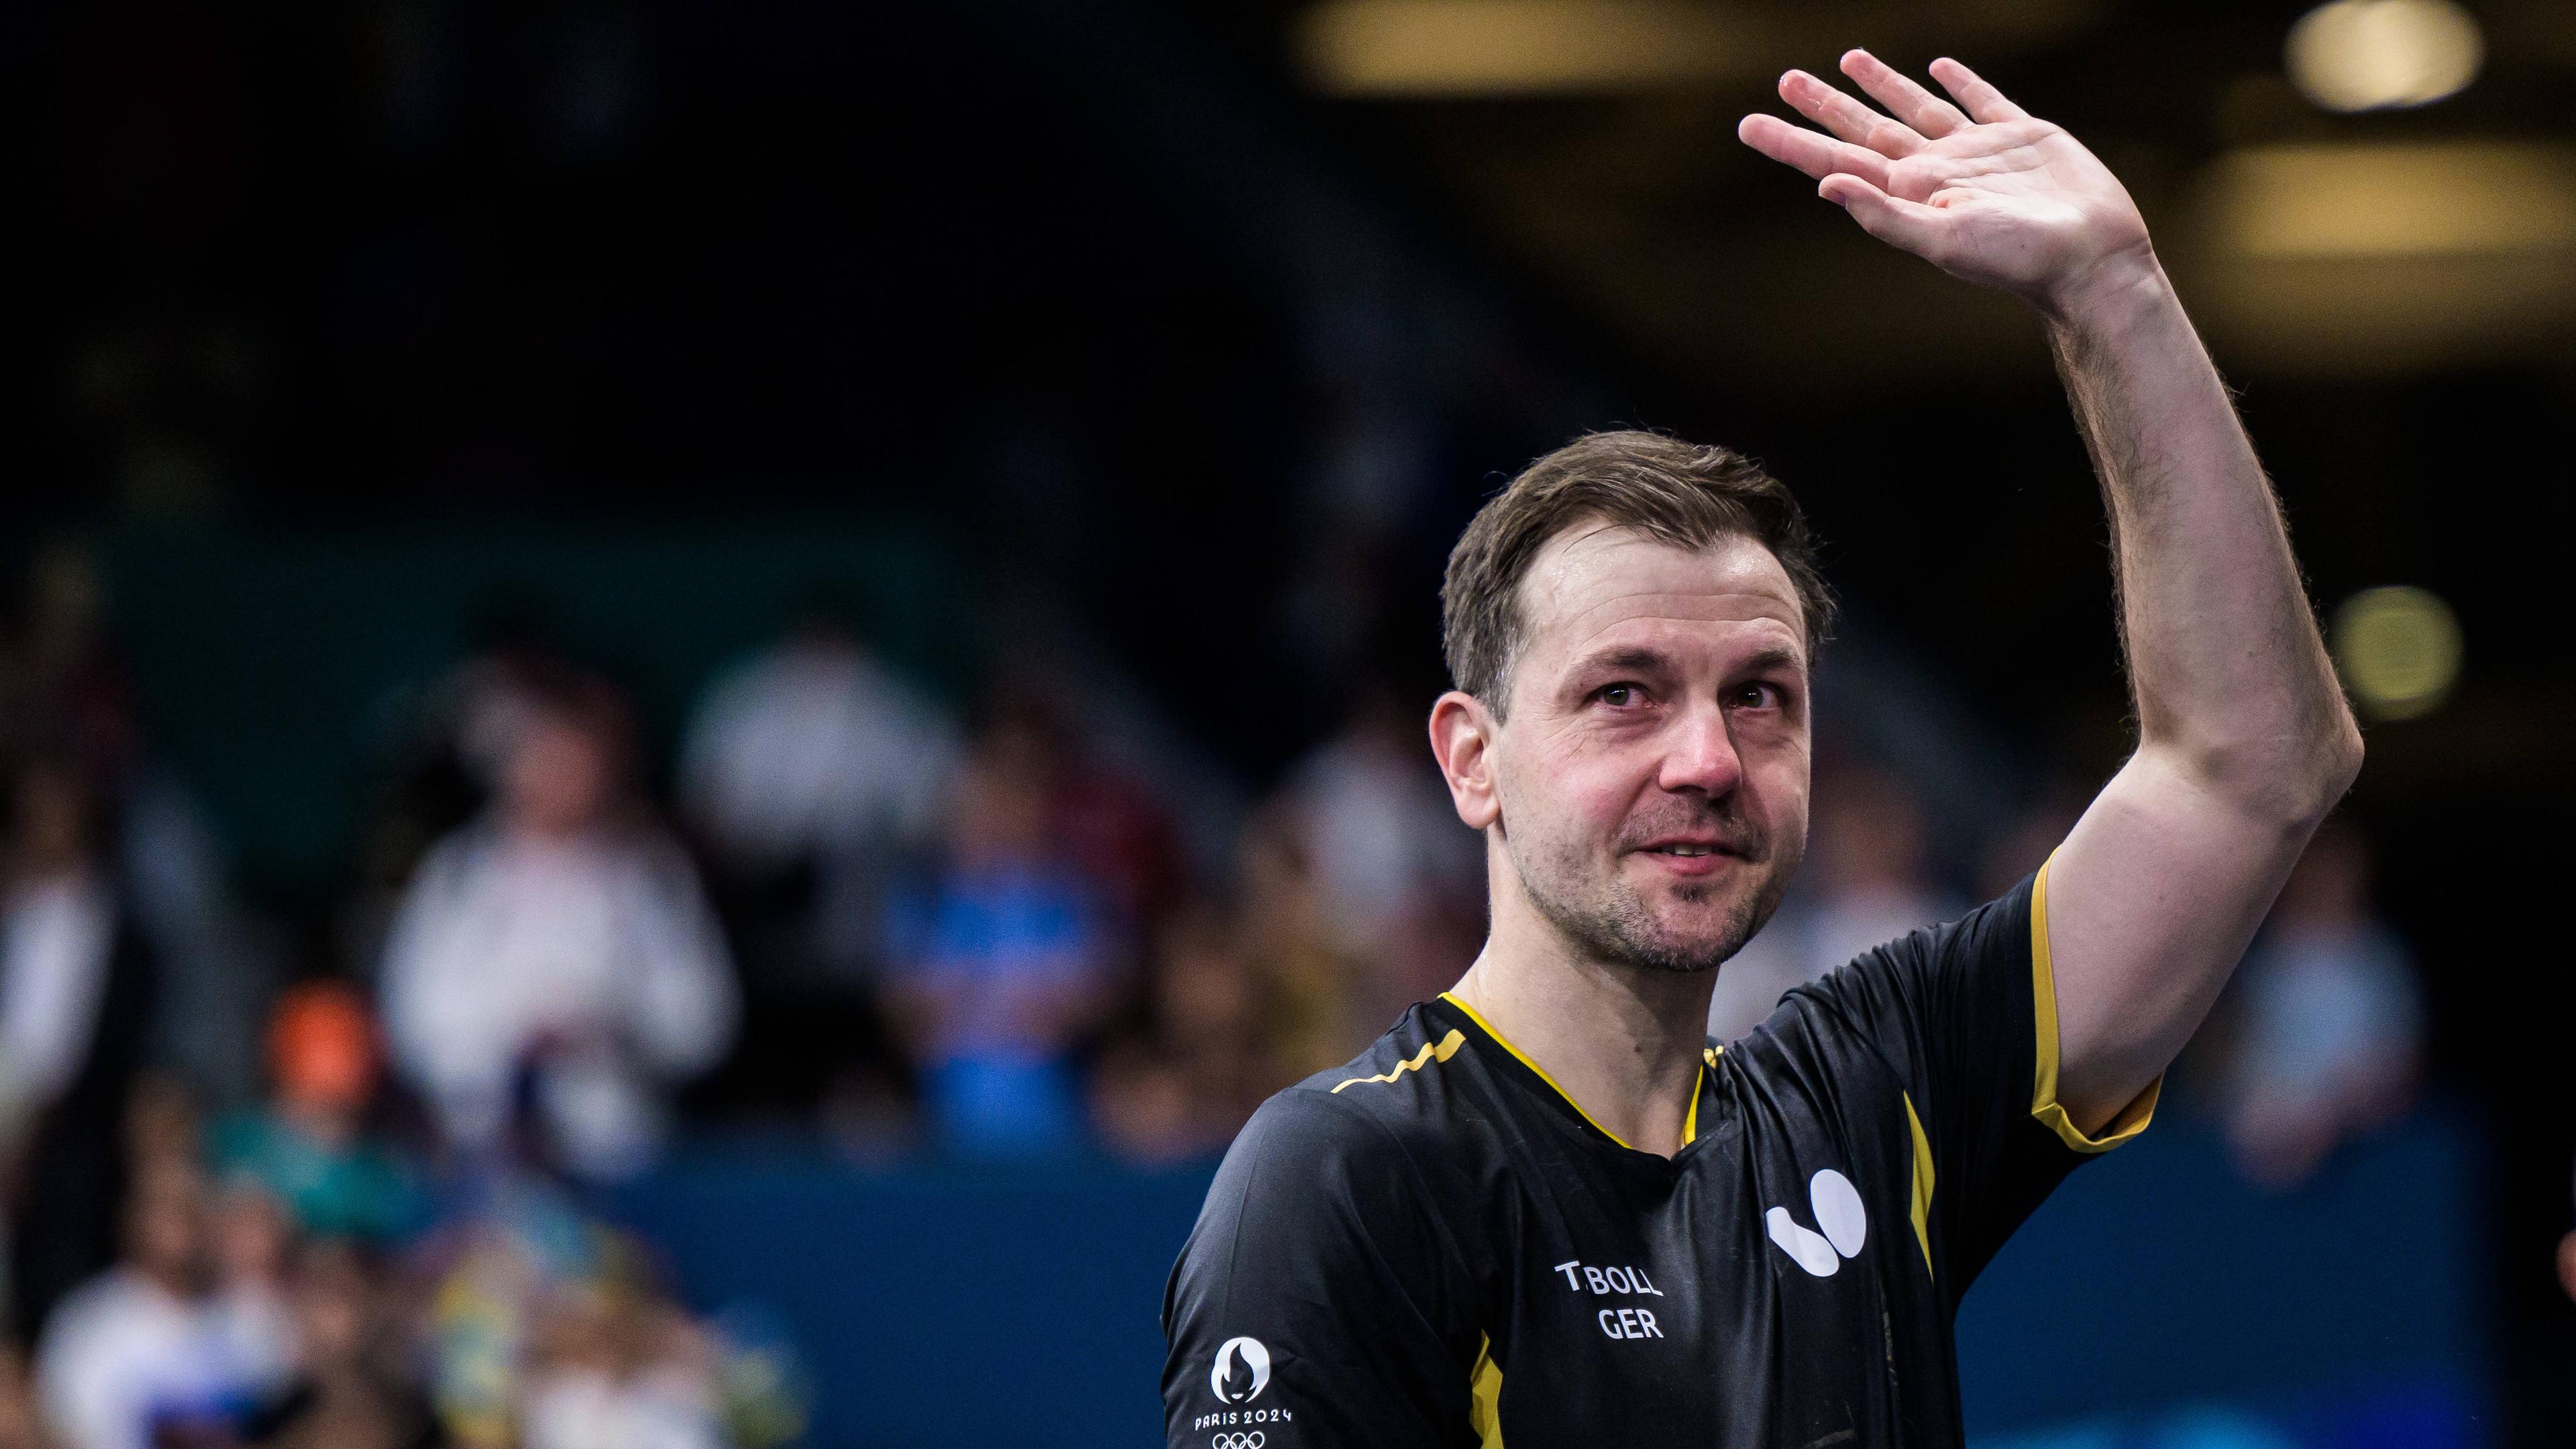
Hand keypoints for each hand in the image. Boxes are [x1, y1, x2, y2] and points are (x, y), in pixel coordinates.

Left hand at [1738, 51, 2154, 317]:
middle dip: (1825, 105)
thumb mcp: (1940, 241)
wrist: (2088, 259)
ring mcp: (1977, 151)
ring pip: (1916, 108)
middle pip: (1865, 128)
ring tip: (1848, 59)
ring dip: (1882, 85)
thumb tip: (1823, 186)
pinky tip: (1940, 67)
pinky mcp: (2023, 137)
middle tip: (1786, 80)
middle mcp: (1935, 169)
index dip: (1792, 143)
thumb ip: (1883, 214)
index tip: (1749, 125)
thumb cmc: (2016, 259)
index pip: (1836, 160)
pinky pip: (1982, 101)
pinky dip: (1960, 82)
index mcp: (1909, 192)